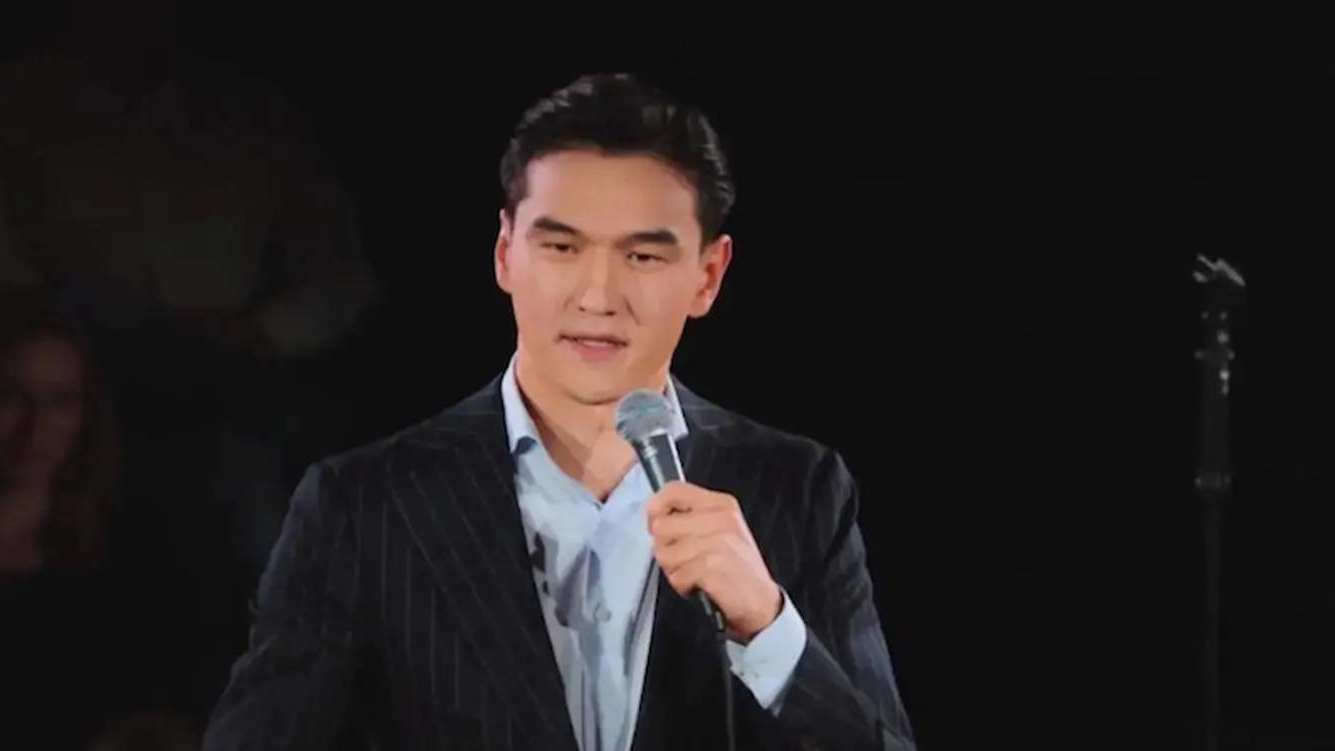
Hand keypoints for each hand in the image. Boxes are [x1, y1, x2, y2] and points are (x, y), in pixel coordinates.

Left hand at [646, 481, 782, 643]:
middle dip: (665, 548)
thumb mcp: (722, 529)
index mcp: (722, 504)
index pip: (673, 490)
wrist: (761, 601)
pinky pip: (676, 576)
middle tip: (684, 558)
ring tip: (695, 572)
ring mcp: (717, 542)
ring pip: (664, 553)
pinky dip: (683, 586)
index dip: (655, 508)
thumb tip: (655, 515)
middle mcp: (721, 519)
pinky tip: (700, 584)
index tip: (655, 523)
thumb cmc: (738, 568)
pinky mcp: (711, 566)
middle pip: (661, 526)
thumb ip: (691, 516)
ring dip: (674, 570)